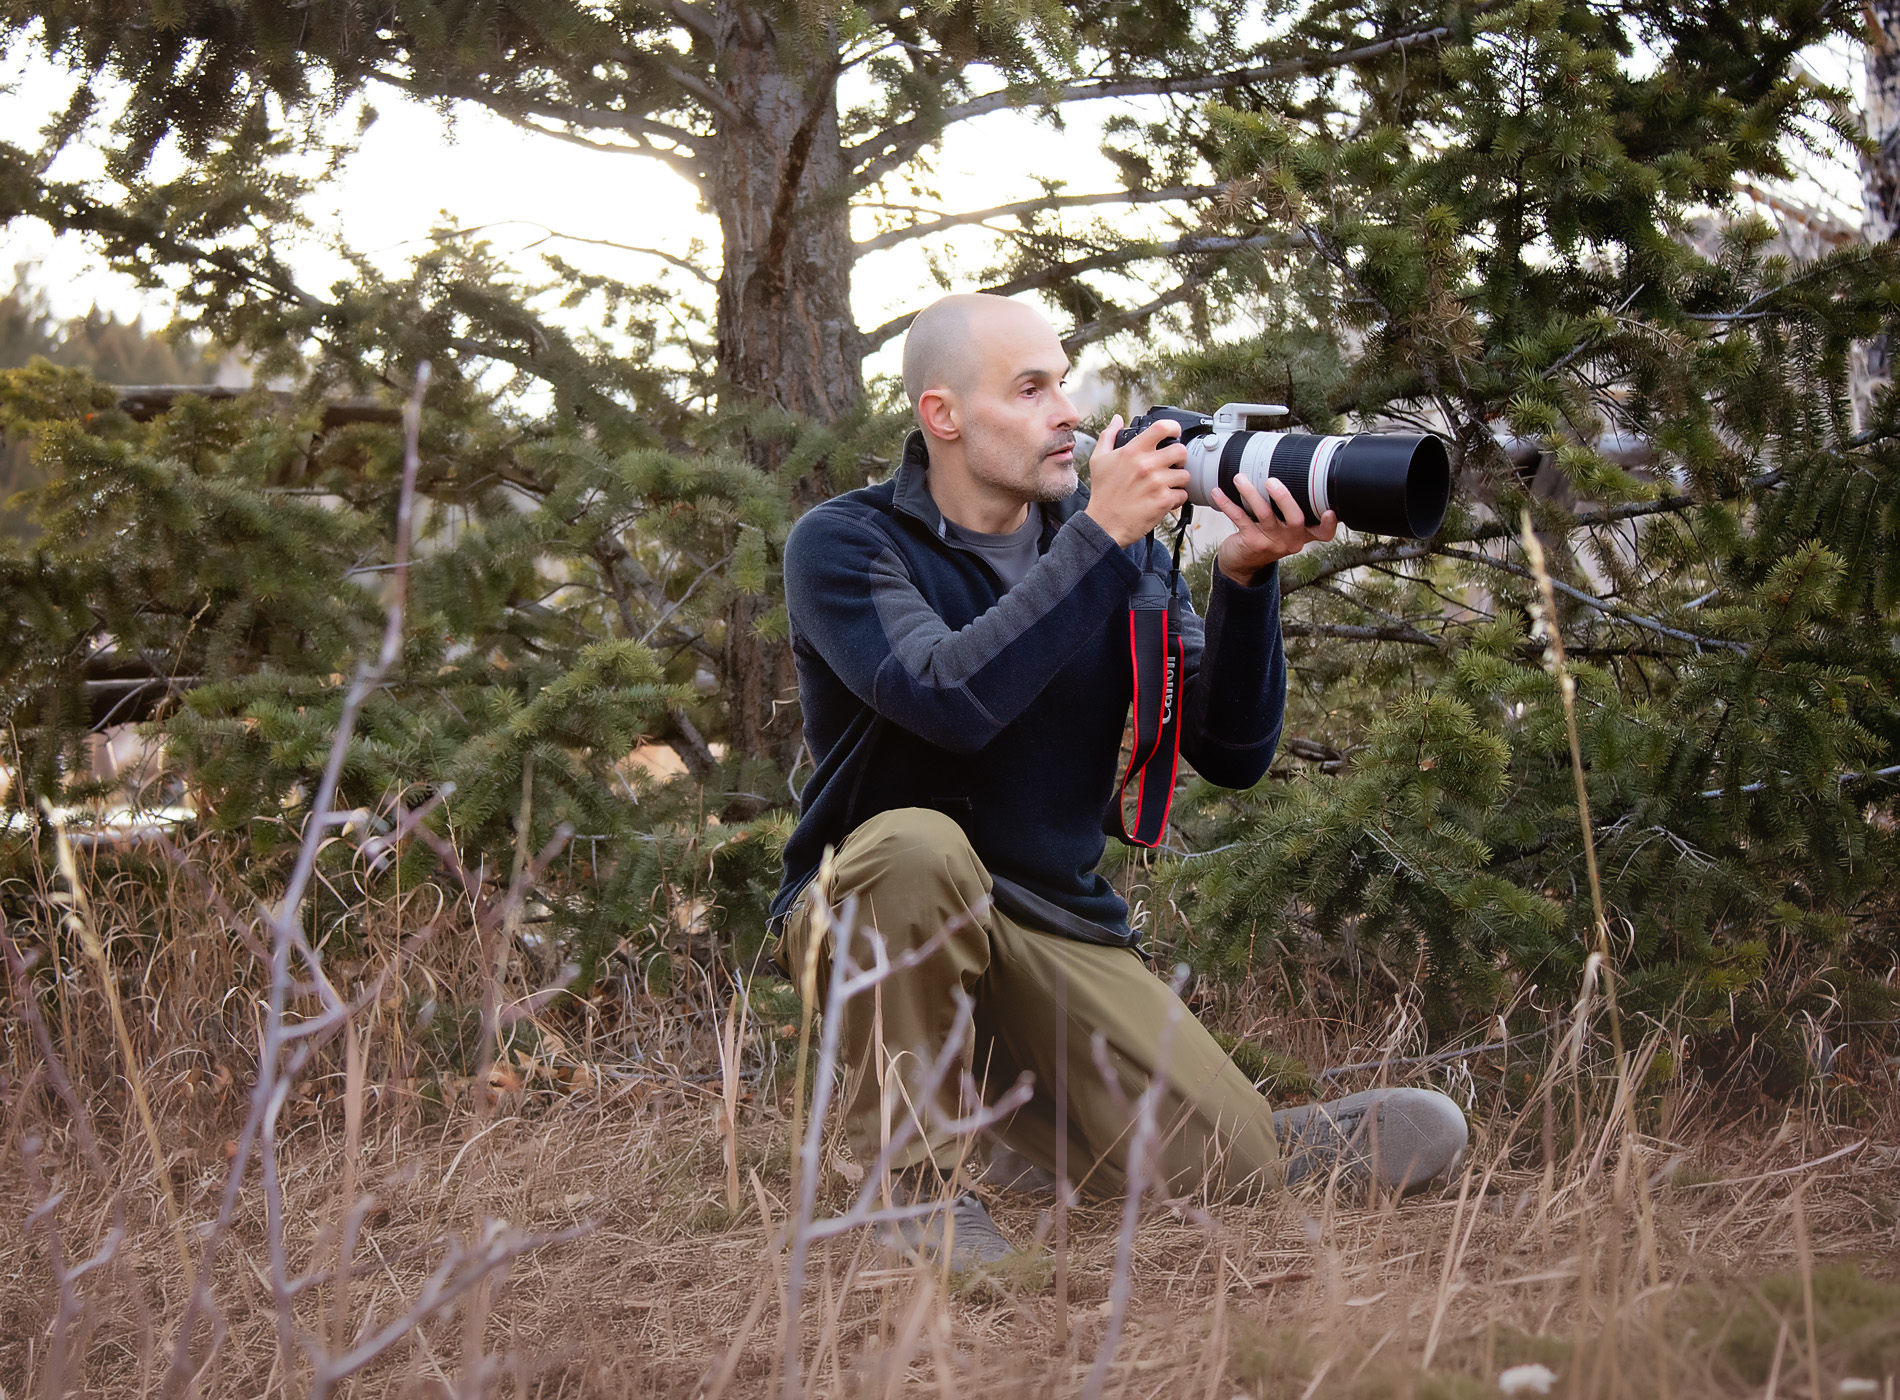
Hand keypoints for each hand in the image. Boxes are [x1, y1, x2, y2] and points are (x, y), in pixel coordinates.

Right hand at [1083, 415, 1189, 546]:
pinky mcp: (1163, 501)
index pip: (1162, 428)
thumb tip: (1117, 419)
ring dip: (1178, 481)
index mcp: (1132, 451)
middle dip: (1179, 458)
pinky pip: (1183, 495)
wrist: (1104, 524)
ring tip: (1166, 485)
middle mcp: (1146, 464)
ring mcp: (1157, 483)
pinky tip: (1164, 499)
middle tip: (1171, 465)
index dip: (1173, 427)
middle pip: (1181, 451)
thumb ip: (1108, 436)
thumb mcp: (1099, 460)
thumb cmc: (1103, 493)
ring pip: (1185, 475)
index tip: (1174, 433)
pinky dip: (1176, 498)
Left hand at [1212, 475, 1337, 583]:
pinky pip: (1240, 519)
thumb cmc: (1265, 537)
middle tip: (1272, 481)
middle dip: (1285, 498)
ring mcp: (1271, 543)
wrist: (1242, 564)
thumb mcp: (1283, 528)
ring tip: (1240, 478)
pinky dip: (1227, 503)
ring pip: (1265, 514)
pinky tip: (1217, 492)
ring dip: (1251, 493)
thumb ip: (1289, 509)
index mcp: (1303, 534)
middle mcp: (1291, 540)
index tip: (1330, 511)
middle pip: (1296, 519)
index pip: (1323, 533)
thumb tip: (1287, 470)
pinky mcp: (1251, 543)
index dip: (1329, 524)